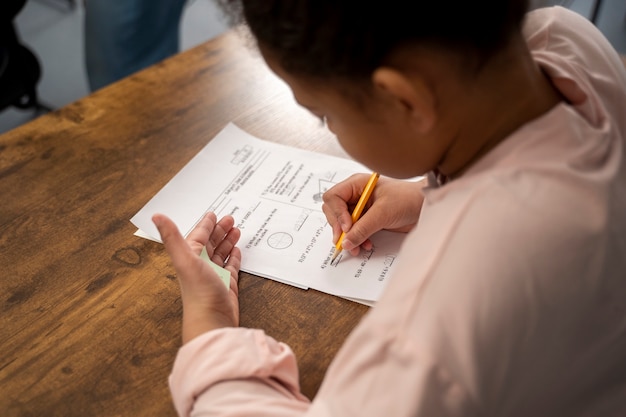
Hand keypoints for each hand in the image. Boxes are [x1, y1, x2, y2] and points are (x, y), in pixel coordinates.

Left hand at [152, 212, 241, 343]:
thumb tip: (156, 215)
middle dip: (220, 230)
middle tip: (231, 218)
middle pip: (211, 243)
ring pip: (221, 254)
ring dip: (228, 241)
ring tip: (237, 230)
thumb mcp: (185, 259)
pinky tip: (237, 251)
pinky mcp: (226, 285)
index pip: (198, 236)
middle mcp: (200, 266)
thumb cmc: (199, 292)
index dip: (206, 225)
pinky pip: (230, 267)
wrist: (212, 321)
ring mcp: (214, 276)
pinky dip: (233, 258)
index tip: (213, 214)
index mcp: (190, 257)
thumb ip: (172, 237)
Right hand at [322, 174, 425, 255]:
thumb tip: (346, 242)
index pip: (333, 197)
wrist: (426, 206)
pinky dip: (357, 239)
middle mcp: (356, 195)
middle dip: (340, 228)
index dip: (337, 213)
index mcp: (357, 184)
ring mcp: (361, 208)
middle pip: (334, 212)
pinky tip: (366, 244)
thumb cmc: (408, 199)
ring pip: (343, 224)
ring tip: (357, 247)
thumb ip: (363, 228)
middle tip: (347, 242)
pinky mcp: (368, 219)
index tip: (348, 227)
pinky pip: (354, 231)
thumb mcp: (383, 212)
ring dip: (348, 237)